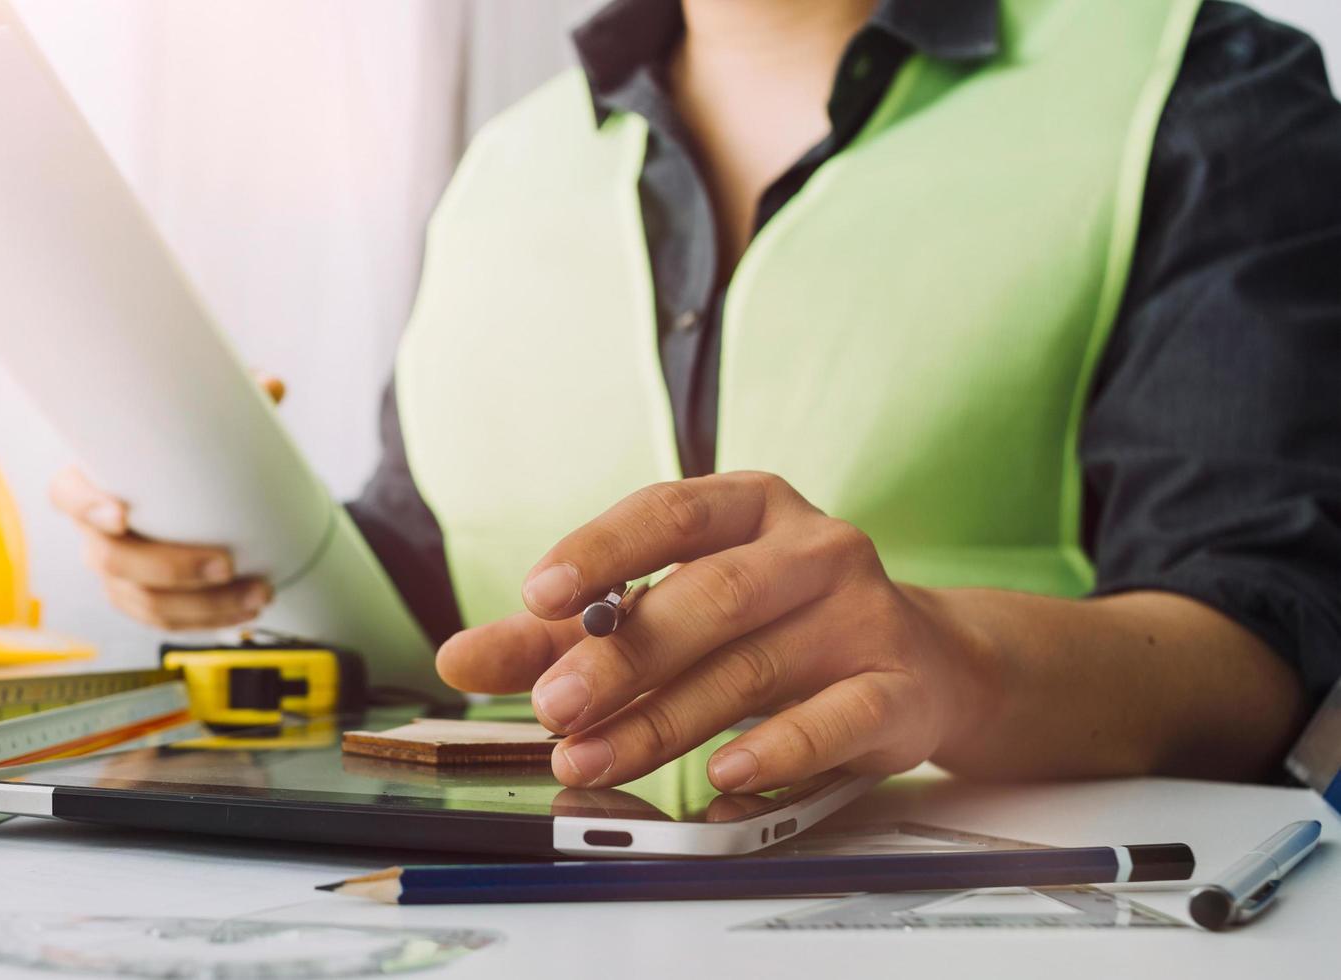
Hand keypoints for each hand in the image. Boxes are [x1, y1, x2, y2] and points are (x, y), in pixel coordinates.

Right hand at [47, 374, 287, 629]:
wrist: (175, 489)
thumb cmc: (173, 453)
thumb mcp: (196, 420)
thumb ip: (228, 397)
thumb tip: (269, 385)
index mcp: (90, 481)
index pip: (66, 494)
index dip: (87, 508)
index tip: (121, 515)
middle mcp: (94, 532)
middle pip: (111, 560)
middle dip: (172, 568)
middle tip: (225, 563)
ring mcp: (114, 572)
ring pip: (142, 601)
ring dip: (202, 605)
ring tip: (256, 592)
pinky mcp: (138, 599)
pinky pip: (163, 622)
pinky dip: (207, 621)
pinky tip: (244, 612)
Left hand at [433, 471, 994, 793]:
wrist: (922, 665)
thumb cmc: (771, 627)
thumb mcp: (667, 613)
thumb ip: (561, 637)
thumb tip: (458, 658)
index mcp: (747, 508)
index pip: (668, 514)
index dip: (602, 551)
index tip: (537, 594)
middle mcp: (811, 548)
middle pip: (709, 595)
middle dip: (621, 658)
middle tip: (552, 708)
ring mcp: (863, 614)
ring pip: (754, 665)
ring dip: (665, 721)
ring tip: (592, 760)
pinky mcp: (899, 687)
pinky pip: (837, 717)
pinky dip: (777, 748)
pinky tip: (724, 775)